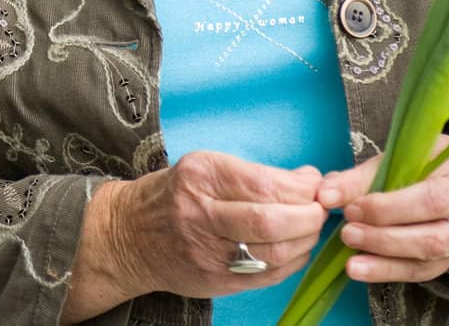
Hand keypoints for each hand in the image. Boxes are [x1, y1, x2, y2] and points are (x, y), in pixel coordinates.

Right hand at [70, 151, 326, 314]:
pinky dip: (292, 263)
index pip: (264, 183)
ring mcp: (208, 252)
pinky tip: (296, 250)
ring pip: (273, 252)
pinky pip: (267, 275)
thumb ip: (253, 174)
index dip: (301, 187)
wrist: (129, 236)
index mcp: (200, 177)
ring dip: (305, 241)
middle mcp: (201, 214)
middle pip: (270, 220)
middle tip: (320, 210)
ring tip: (310, 229)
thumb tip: (308, 178)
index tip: (315, 184)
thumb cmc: (173, 196)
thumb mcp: (203, 168)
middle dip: (308, 216)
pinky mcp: (216, 280)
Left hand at [318, 134, 448, 282]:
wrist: (445, 178)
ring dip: (384, 260)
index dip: (388, 207)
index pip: (429, 200)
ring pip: (426, 259)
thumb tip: (325, 194)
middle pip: (431, 237)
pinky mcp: (441, 261)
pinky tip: (360, 269)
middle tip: (348, 233)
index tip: (351, 207)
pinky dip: (386, 272)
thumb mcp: (395, 157)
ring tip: (350, 259)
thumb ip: (360, 177)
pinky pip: (417, 273)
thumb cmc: (418, 164)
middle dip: (384, 237)